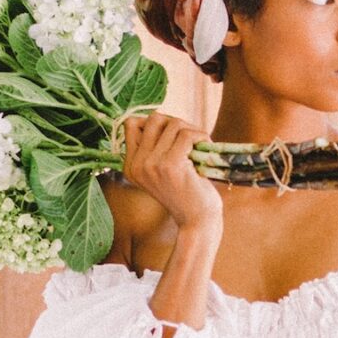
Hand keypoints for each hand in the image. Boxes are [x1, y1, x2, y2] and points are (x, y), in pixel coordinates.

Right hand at [120, 110, 222, 236]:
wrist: (197, 221)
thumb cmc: (185, 193)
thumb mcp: (161, 169)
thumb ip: (154, 146)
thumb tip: (156, 116)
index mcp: (130, 166)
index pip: (132, 123)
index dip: (156, 123)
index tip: (173, 136)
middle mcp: (136, 165)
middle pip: (154, 118)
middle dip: (176, 123)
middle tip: (190, 139)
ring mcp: (151, 165)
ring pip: (173, 123)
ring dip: (192, 130)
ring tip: (200, 146)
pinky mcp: (170, 165)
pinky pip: (187, 134)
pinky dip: (201, 137)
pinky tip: (206, 148)